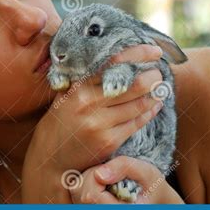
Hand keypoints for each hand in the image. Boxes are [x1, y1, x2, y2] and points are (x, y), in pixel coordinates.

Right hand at [22, 44, 164, 202]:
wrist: (50, 158)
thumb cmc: (59, 122)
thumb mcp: (65, 95)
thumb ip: (83, 78)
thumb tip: (111, 56)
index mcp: (78, 88)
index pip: (113, 62)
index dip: (137, 54)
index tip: (154, 50)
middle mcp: (88, 104)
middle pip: (133, 84)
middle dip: (152, 77)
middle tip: (158, 73)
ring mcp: (100, 124)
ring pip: (139, 104)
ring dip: (154, 94)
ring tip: (159, 88)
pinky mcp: (109, 142)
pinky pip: (137, 123)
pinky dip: (149, 112)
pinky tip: (154, 105)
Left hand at [70, 156, 183, 203]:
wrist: (155, 201)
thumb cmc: (151, 186)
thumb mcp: (146, 171)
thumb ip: (124, 167)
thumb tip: (99, 174)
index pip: (92, 196)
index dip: (96, 177)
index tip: (109, 171)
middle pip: (81, 195)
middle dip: (91, 176)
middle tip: (108, 172)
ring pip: (75, 193)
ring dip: (86, 178)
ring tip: (105, 177)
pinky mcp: (88, 209)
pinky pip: (75, 193)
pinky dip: (83, 182)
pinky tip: (98, 182)